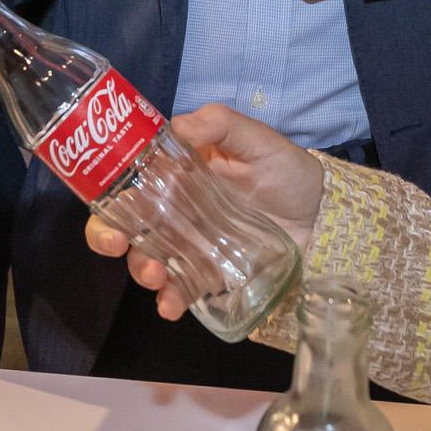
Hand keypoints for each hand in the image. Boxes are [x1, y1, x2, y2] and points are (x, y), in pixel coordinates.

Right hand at [83, 103, 322, 319]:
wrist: (322, 217)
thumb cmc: (286, 171)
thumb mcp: (257, 140)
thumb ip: (220, 124)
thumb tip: (178, 124)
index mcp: (176, 174)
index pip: (128, 181)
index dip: (108, 194)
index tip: (108, 207)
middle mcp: (174, 210)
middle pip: (126, 224)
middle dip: (108, 237)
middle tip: (118, 244)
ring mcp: (189, 245)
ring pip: (146, 259)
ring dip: (142, 270)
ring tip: (157, 276)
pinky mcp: (208, 275)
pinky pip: (180, 289)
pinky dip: (170, 300)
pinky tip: (172, 306)